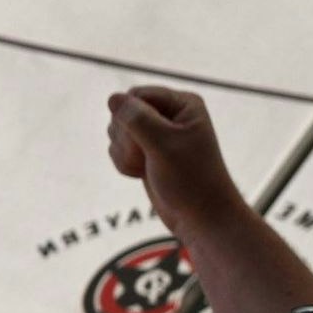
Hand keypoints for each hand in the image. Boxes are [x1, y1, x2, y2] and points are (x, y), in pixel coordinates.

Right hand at [104, 84, 251, 240]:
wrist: (200, 217)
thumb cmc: (190, 179)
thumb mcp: (163, 145)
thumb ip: (137, 119)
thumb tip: (113, 98)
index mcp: (183, 104)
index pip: (136, 95)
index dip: (131, 119)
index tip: (146, 144)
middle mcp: (170, 114)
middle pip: (123, 112)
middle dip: (127, 139)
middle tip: (148, 158)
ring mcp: (157, 133)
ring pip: (116, 131)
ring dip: (124, 153)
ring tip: (147, 168)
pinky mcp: (146, 151)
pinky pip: (117, 148)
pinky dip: (124, 163)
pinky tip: (142, 173)